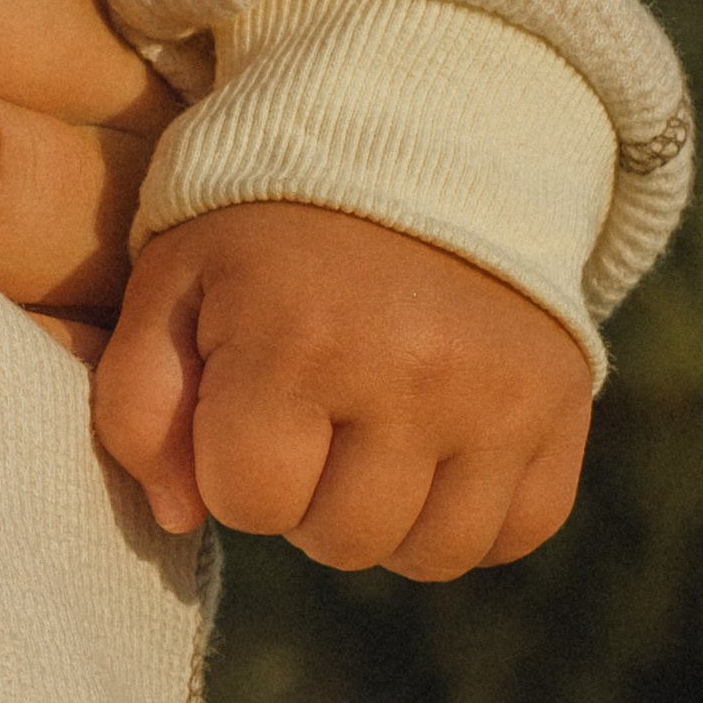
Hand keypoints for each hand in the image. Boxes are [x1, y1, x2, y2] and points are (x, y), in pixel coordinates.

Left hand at [93, 201, 592, 576]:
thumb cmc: (268, 236)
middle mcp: (412, 370)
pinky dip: (470, 514)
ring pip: (431, 554)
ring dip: (387, 518)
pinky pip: (516, 533)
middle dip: (306, 499)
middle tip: (311, 422)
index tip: (246, 409)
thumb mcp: (174, 284)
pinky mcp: (562, 406)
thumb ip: (139, 403)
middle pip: (342, 541)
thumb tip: (181, 516)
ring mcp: (500, 394)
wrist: (414, 148)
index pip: (250, 502)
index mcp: (298, 336)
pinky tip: (437, 451)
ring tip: (369, 439)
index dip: (232, 471)